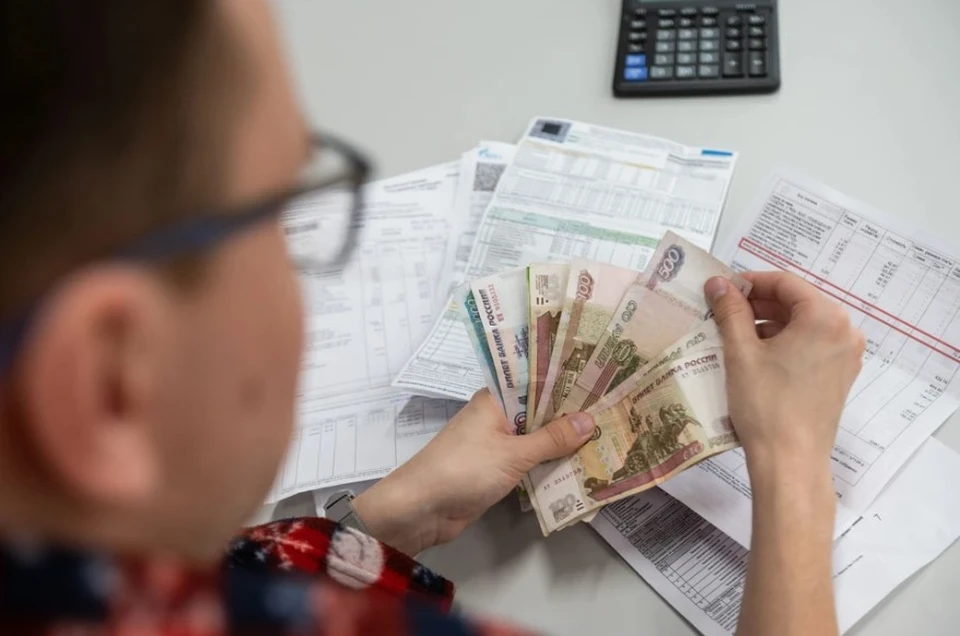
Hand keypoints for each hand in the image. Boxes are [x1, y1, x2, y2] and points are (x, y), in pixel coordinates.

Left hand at [353, 389, 595, 554]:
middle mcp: (497, 416)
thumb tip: (589, 420)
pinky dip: (549, 463)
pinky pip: (529, 461)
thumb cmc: (463, 469)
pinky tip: (579, 465)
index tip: (602, 378)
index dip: (567, 380)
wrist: (421, 509)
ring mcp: (496, 443)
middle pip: (540, 410)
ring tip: (606, 436)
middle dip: (571, 414)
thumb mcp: (513, 452)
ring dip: (563, 442)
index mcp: (495, 398)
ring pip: (536, 437)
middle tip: (614, 410)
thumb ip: (552, 438)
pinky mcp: (496, 469)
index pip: (537, 380)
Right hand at [704, 272, 864, 478]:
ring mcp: (846, 355)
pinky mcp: (840, 376)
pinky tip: (756, 356)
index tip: (722, 290)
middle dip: (759, 303)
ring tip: (734, 335)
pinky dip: (785, 343)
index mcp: (825, 317)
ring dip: (769, 323)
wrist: (790, 461)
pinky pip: (811, 345)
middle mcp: (844, 330)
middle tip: (724, 312)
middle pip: (797, 302)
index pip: (785, 282)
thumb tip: (717, 282)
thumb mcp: (741, 352)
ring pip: (803, 324)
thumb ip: (730, 311)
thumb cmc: (765, 404)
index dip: (750, 282)